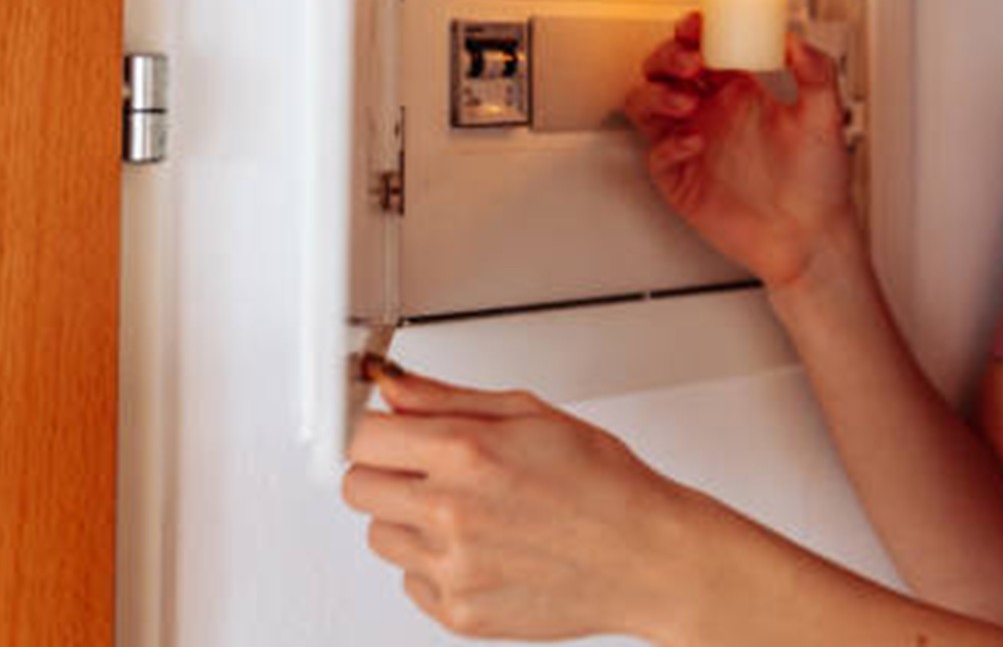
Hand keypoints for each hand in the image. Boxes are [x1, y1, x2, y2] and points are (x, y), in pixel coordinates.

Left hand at [342, 365, 698, 641]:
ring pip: (379, 536)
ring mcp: (451, 568)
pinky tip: (480, 546)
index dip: (373, 428)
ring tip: (465, 509)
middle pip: (357, 487)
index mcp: (465, 454)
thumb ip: (448, 400)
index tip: (384, 431)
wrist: (645, 556)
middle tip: (426, 468)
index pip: (362, 437)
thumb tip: (395, 389)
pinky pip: (410, 581)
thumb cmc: (603, 483)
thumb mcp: (530, 415)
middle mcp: (449, 513)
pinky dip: (434, 564)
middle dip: (385, 471)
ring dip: (407, 519)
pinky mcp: (458, 613)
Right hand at [623, 12, 857, 289]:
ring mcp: (691, 143)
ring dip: (658, 93)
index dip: (692, 32)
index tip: (699, 25)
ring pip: (646, 103)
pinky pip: (656, 153)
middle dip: (669, 56)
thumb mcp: (826, 117)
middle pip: (665, 68)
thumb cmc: (818, 183)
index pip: (702, 48)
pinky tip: (695, 142)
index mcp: (740, 91)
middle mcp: (712, 113)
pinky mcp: (680, 179)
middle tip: (691, 62)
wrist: (810, 237)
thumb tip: (794, 39)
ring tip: (687, 99)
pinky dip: (668, 143)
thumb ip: (816, 71)